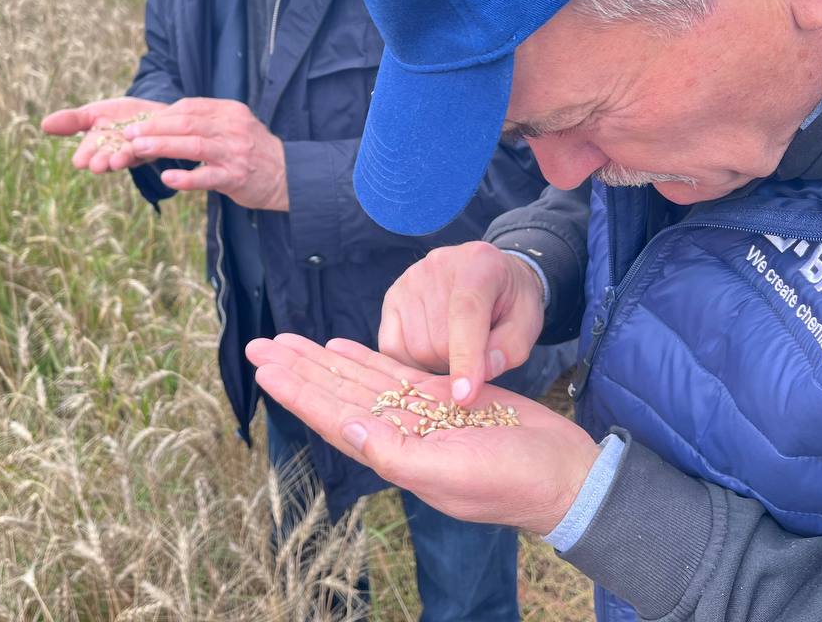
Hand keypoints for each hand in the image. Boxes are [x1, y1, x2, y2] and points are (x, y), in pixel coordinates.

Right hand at [41, 97, 167, 172]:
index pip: (89, 154)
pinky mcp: (158, 145)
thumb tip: (43, 124)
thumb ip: (72, 121)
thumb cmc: (118, 116)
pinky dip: (147, 144)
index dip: (86, 157)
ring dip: (123, 158)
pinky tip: (140, 143)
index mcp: (99, 147)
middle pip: (108, 159)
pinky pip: (153, 146)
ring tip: (117, 159)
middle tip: (97, 165)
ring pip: (130, 156)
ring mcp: (138, 151)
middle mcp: (117, 153)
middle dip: (103, 162)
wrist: (151, 112)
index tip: (80, 161)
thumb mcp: (93, 113)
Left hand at [121, 98, 288, 210]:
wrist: (288, 175)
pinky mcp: (236, 177)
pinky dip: (185, 177)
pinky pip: (207, 177)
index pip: (189, 107)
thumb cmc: (253, 151)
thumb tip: (166, 122)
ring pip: (193, 145)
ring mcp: (235, 153)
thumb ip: (207, 122)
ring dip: (162, 146)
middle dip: (154, 128)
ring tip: (137, 150)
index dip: (161, 115)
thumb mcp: (234, 126)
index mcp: (230, 111)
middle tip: (129, 135)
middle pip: (187, 123)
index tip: (138, 124)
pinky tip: (167, 178)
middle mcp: (232, 128)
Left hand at [245, 334, 598, 535]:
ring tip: (287, 341)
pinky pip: (392, 373)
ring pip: (357, 378)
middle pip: (335, 392)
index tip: (265, 369)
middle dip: (297, 368)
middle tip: (259, 345)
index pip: (332, 416)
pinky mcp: (441, 395)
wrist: (562, 475)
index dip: (297, 391)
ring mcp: (417, 412)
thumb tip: (349, 428)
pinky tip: (339, 346)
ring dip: (322, 359)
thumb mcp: (451, 472)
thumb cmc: (511, 482)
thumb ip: (396, 454)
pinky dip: (363, 358)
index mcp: (393, 453)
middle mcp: (397, 432)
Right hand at [380, 243, 545, 406]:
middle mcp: (438, 265)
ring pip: (415, 349)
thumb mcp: (528, 322)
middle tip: (476, 354)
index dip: (465, 357)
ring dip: (437, 363)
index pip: (466, 313)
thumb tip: (480, 374)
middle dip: (458, 363)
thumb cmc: (511, 301)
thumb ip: (511, 348)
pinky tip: (432, 350)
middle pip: (438, 340)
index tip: (465, 396)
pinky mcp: (392, 296)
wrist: (491, 272)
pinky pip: (392, 347)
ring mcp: (409, 280)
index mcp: (479, 263)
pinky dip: (412, 361)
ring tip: (456, 346)